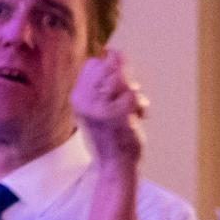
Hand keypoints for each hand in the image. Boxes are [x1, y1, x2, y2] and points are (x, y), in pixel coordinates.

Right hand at [71, 50, 146, 164]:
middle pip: (110, 68)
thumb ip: (105, 84)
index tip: (119, 86)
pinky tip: (139, 118)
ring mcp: (100, 107)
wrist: (116, 165)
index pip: (93, 64)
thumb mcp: (99, 107)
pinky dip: (141, 106)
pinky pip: (134, 96)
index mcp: (77, 97)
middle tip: (129, 99)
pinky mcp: (117, 115)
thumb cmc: (111, 136)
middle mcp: (84, 100)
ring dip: (136, 94)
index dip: (111, 67)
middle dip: (126, 79)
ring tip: (135, 111)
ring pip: (124, 81)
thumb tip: (115, 54)